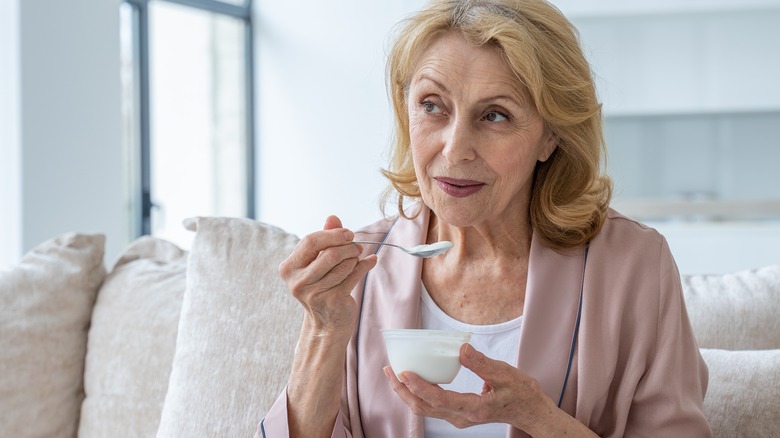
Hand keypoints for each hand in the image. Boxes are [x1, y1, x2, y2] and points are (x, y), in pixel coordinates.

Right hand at [279, 215, 376, 338]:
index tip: (348, 234)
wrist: (326, 324)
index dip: (332, 235)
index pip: (310, 241)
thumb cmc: (321, 287)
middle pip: (330, 253)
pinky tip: (370, 261)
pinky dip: (365, 266)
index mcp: (288, 268)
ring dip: (355, 258)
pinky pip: (354, 275)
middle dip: (348, 247)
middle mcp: (297, 282)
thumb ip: (324, 239)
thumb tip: (332, 217)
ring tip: (357, 258)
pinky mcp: (333, 301)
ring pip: (344, 264)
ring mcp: (314, 293)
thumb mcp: (317, 262)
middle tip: (357, 246)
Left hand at [384, 343, 555, 431]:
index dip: (418, 386)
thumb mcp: (505, 374)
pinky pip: (433, 406)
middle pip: (424, 407)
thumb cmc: (521, 392)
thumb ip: (482, 363)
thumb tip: (461, 349)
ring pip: (426, 409)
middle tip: (388, 369)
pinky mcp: (460, 414)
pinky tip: (414, 379)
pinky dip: (419, 393)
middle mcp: (463, 417)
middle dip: (403, 390)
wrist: (530, 411)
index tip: (403, 372)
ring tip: (394, 373)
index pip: (438, 400)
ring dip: (408, 393)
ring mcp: (460, 418)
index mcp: (473, 409)